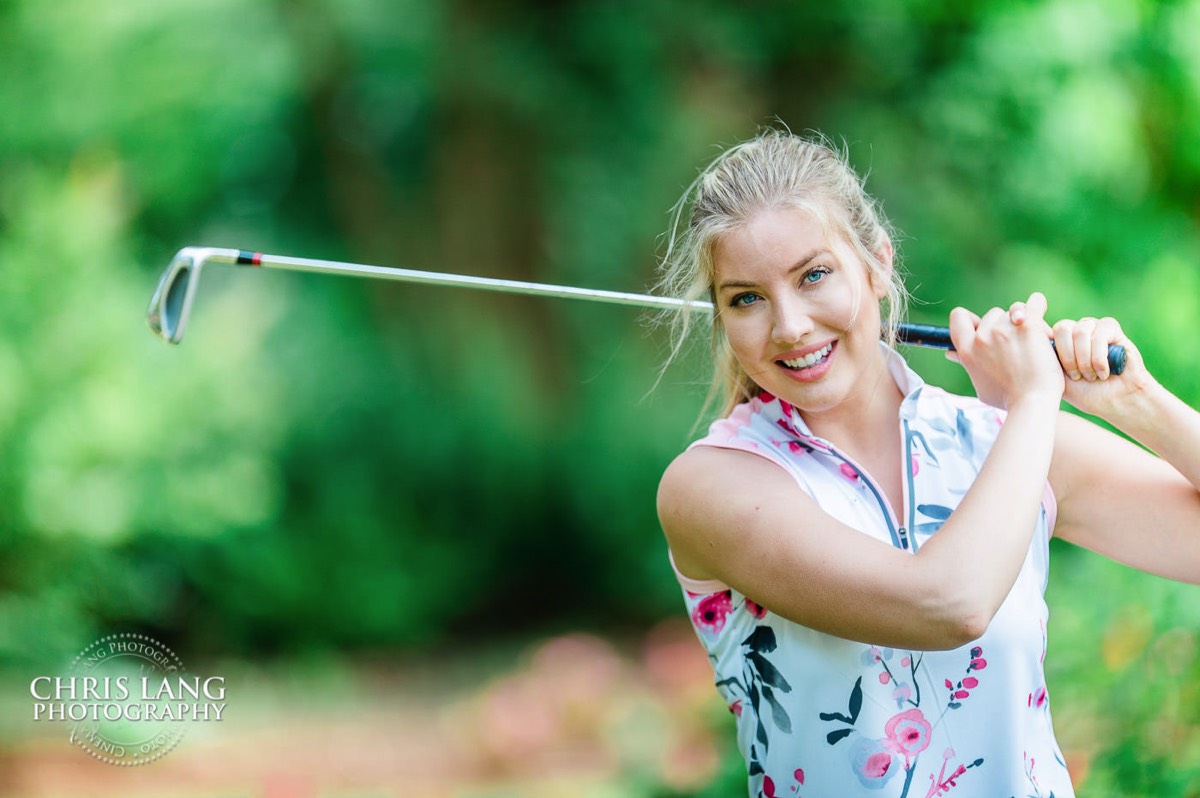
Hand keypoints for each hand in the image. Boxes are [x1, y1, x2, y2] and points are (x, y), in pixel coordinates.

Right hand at [946, 292, 1063, 409]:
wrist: (1032, 403)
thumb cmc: (1007, 399)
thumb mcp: (979, 383)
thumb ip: (967, 364)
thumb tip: (950, 353)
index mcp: (967, 350)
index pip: (958, 317)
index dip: (971, 319)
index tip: (983, 327)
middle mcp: (982, 337)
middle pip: (993, 314)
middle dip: (1005, 324)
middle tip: (1019, 342)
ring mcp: (1004, 330)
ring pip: (1014, 311)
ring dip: (1024, 321)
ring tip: (1036, 340)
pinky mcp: (1027, 327)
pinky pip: (1034, 304)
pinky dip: (1038, 305)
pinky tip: (1040, 310)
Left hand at [1052, 316, 1154, 419]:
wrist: (1115, 402)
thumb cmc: (1084, 393)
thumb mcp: (1055, 378)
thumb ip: (1042, 359)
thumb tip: (1026, 337)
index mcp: (1058, 340)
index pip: (1044, 328)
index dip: (1047, 344)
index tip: (1053, 368)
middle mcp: (1074, 330)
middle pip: (1062, 327)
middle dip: (1068, 357)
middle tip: (1076, 377)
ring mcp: (1093, 327)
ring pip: (1080, 332)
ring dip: (1085, 359)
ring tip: (1091, 376)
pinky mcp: (1112, 329)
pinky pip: (1100, 334)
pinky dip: (1099, 357)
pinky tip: (1103, 372)